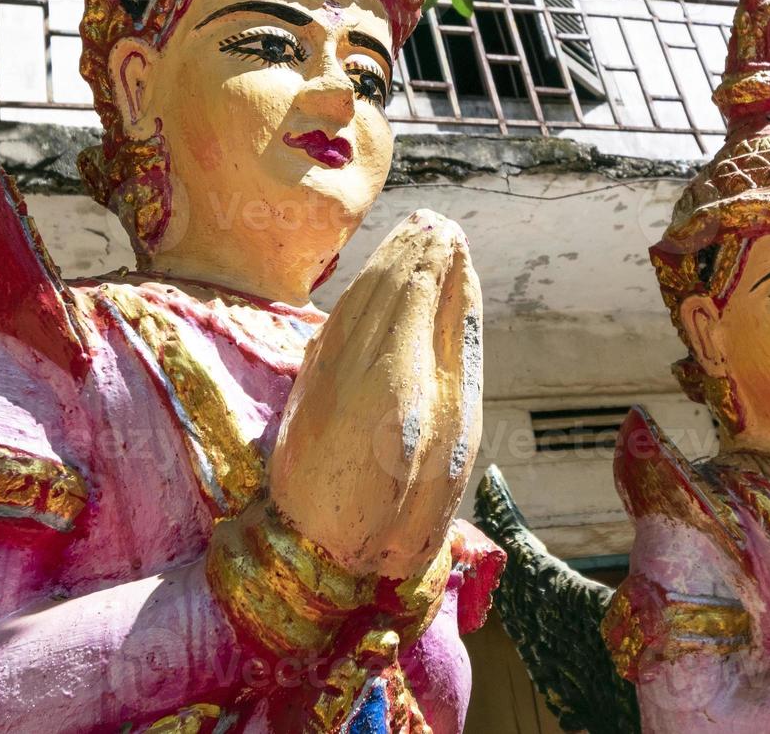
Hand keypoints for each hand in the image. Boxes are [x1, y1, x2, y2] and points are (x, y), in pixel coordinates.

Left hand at [268, 210, 482, 579]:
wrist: (316, 546)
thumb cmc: (401, 503)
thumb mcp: (447, 431)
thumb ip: (451, 348)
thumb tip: (459, 284)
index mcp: (395, 365)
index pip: (415, 289)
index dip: (432, 259)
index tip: (449, 233)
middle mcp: (354, 354)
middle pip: (385, 285)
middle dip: (410, 252)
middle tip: (434, 223)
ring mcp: (327, 363)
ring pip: (360, 297)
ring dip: (386, 265)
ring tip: (411, 239)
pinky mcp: (310, 377)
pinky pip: (341, 317)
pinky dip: (364, 292)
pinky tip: (376, 283)